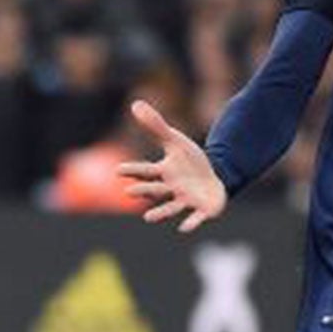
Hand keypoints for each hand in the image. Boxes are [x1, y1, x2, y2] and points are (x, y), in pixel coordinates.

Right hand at [118, 99, 227, 231]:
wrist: (214, 177)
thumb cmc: (190, 162)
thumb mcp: (175, 141)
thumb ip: (156, 126)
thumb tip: (136, 103)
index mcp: (163, 173)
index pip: (145, 171)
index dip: (133, 170)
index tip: (118, 170)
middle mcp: (171, 189)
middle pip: (154, 190)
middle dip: (143, 191)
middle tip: (129, 192)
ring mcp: (186, 201)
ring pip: (170, 208)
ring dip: (160, 213)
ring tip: (148, 218)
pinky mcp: (201, 210)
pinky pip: (195, 218)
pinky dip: (190, 223)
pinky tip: (184, 228)